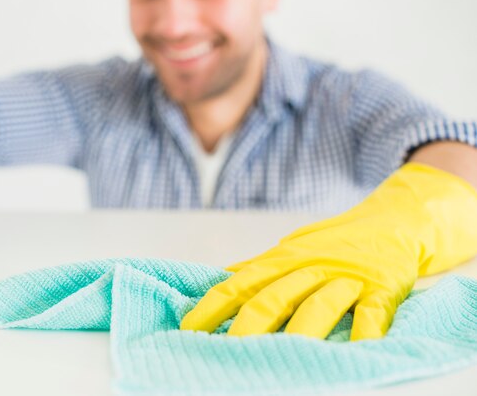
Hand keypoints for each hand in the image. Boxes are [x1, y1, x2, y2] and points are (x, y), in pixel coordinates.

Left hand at [181, 163, 476, 339]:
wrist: (393, 222)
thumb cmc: (334, 242)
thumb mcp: (290, 249)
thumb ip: (256, 268)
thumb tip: (218, 281)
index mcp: (283, 260)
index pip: (238, 285)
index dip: (212, 307)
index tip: (189, 330)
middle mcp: (311, 267)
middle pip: (273, 298)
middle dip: (247, 327)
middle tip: (225, 352)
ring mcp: (348, 278)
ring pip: (318, 305)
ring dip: (298, 332)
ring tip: (279, 360)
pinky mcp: (383, 289)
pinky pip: (372, 312)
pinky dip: (364, 331)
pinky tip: (355, 351)